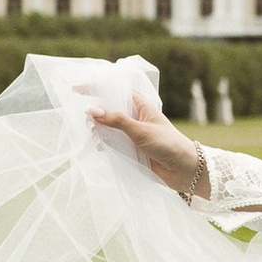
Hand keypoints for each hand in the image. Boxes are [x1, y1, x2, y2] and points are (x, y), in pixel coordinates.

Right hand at [89, 98, 208, 200]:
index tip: (76, 90)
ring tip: (94, 136)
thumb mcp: (141, 131)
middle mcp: (135, 119)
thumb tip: (91, 110)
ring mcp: (132, 135)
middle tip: (87, 122)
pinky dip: (103, 144)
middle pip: (109, 111)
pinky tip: (99, 147)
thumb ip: (117, 121)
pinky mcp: (131, 151)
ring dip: (98, 131)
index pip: (116, 92)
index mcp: (141, 106)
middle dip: (95, 114)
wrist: (185, 171)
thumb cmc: (169, 145)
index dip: (97, 89)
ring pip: (108, 129)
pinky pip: (112, 145)